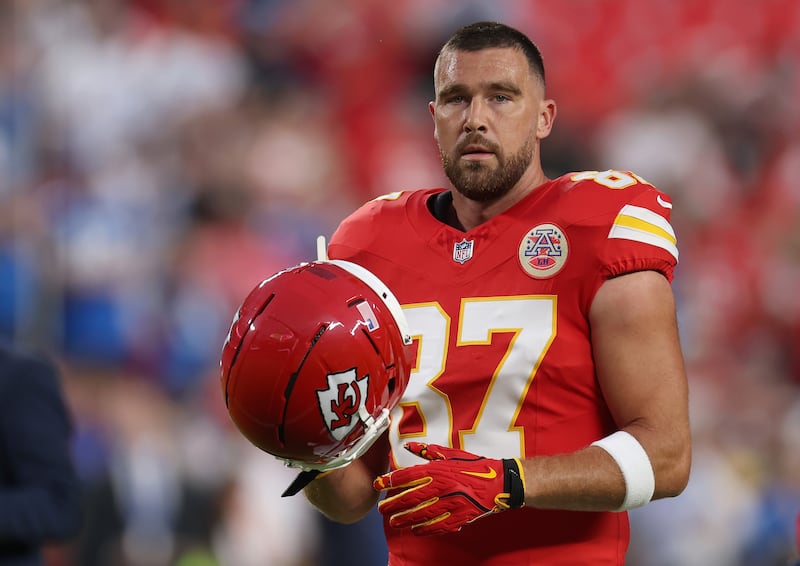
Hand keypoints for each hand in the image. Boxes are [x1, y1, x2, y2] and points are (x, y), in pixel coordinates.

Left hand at [373, 442, 524, 535]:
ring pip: (422, 513)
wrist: (500, 481)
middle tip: (381, 509)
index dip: (390, 481)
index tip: (378, 484)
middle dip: (393, 503)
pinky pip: (438, 525)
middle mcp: (442, 486)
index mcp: (439, 469)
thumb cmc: (474, 466)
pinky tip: (415, 530)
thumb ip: (428, 451)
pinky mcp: (460, 517)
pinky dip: (425, 529)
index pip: (408, 475)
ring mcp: (451, 503)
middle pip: (411, 497)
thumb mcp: (451, 453)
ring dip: (405, 519)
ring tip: (394, 522)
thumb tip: (409, 445)